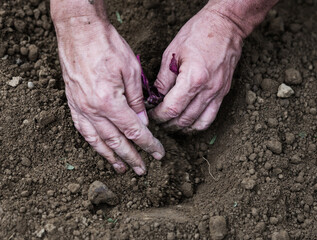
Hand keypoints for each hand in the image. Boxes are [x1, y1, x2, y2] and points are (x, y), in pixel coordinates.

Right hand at [54, 17, 163, 174]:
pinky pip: (82, 129)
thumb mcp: (132, 70)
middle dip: (132, 157)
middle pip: (116, 141)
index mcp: (110, 102)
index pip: (134, 132)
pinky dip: (93, 143)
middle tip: (143, 170)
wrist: (79, 31)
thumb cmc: (107, 46)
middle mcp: (93, 110)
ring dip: (111, 156)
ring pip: (97, 140)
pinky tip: (100, 149)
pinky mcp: (72, 103)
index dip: (148, 145)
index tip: (158, 154)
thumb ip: (137, 100)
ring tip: (122, 168)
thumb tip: (143, 123)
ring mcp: (80, 108)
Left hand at [149, 8, 243, 131]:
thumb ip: (163, 79)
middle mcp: (208, 90)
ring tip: (171, 124)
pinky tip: (188, 122)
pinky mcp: (224, 93)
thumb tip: (154, 97)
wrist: (226, 26)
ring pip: (199, 123)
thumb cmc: (199, 33)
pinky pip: (211, 117)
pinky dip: (197, 124)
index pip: (172, 108)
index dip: (159, 116)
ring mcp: (218, 93)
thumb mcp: (173, 52)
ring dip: (183, 128)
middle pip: (185, 119)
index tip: (151, 114)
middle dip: (168, 124)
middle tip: (157, 121)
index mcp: (194, 78)